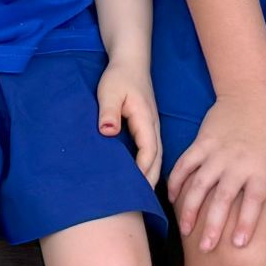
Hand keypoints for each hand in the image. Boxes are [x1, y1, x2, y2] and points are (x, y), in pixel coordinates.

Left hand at [97, 59, 162, 185]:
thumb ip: (108, 111)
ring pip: (155, 156)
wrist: (130, 61)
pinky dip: (148, 165)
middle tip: (140, 203)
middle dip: (150, 181)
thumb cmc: (118, 76)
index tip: (134, 188)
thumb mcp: (109, 91)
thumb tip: (108, 132)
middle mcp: (153, 127)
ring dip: (150, 175)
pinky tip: (139, 177)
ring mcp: (152, 127)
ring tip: (141, 196)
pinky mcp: (146, 127)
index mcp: (145, 120)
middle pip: (157, 159)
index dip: (143, 171)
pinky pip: (150, 151)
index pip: (149, 152)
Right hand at [167, 91, 265, 251]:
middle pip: (222, 198)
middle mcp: (237, 163)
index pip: (253, 202)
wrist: (253, 93)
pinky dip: (176, 180)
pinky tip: (171, 198)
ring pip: (199, 184)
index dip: (246, 224)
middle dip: (213, 224)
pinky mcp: (201, 142)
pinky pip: (185, 164)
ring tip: (185, 229)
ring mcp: (217, 152)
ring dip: (190, 207)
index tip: (238, 245)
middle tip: (206, 247)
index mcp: (262, 169)